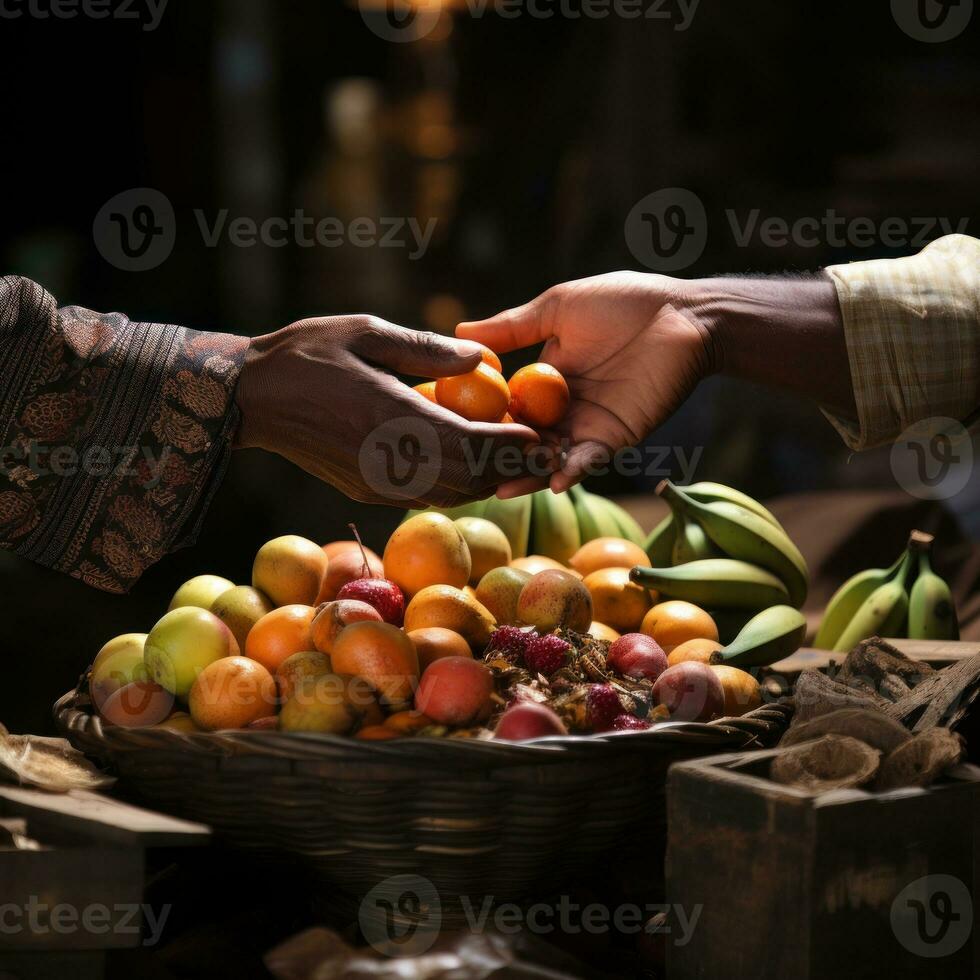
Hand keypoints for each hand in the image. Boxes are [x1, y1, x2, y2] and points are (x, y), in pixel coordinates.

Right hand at [235, 315, 538, 507]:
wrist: (250, 396)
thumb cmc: (307, 352)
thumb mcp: (367, 332)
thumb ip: (426, 348)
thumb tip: (480, 357)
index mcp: (390, 418)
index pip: (467, 444)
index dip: (508, 443)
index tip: (537, 433)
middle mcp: (387, 461)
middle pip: (466, 478)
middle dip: (507, 468)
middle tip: (539, 451)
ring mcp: (375, 483)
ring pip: (448, 494)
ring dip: (485, 481)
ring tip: (513, 460)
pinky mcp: (364, 491)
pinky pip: (423, 496)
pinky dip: (455, 485)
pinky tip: (470, 466)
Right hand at [458, 272, 713, 494]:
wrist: (684, 316)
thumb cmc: (625, 303)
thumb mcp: (557, 309)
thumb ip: (512, 326)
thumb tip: (460, 329)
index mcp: (544, 379)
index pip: (505, 405)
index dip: (480, 418)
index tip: (447, 429)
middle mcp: (561, 408)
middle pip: (522, 438)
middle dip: (497, 456)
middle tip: (465, 472)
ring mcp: (587, 426)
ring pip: (550, 457)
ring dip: (528, 472)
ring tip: (499, 488)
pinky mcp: (616, 438)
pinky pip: (588, 460)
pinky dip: (570, 471)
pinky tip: (550, 481)